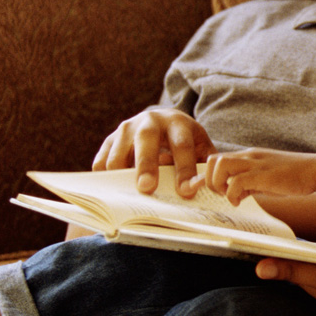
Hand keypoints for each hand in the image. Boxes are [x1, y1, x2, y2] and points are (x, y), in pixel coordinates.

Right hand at [93, 107, 214, 196]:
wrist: (162, 121)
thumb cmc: (184, 139)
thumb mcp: (200, 145)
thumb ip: (205, 163)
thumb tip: (212, 187)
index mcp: (177, 122)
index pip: (182, 145)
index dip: (184, 169)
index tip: (186, 191)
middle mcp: (149, 121)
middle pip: (146, 140)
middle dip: (147, 165)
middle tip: (147, 188)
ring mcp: (126, 129)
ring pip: (118, 152)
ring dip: (123, 174)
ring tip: (128, 195)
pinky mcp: (109, 140)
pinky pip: (102, 162)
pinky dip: (106, 178)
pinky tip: (114, 192)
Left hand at [204, 149, 315, 205]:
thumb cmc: (295, 176)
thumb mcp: (267, 177)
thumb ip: (250, 182)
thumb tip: (236, 193)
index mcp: (250, 156)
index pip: (218, 159)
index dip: (210, 175)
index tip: (215, 190)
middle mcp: (249, 156)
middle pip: (213, 160)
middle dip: (210, 180)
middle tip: (222, 193)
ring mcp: (255, 163)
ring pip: (220, 165)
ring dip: (219, 184)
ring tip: (230, 196)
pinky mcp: (262, 174)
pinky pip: (236, 182)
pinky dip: (233, 194)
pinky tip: (241, 201)